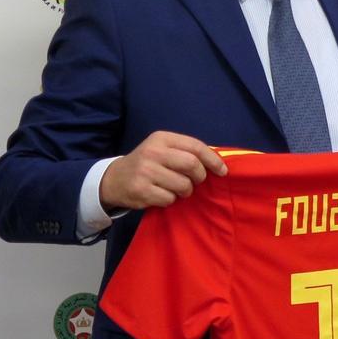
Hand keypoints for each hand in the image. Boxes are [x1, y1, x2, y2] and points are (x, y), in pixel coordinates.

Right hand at [99, 131, 226, 210]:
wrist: (115, 179)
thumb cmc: (148, 164)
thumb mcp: (163, 149)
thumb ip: (186, 152)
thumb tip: (217, 162)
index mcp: (162, 138)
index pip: (195, 146)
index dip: (213, 160)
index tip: (222, 171)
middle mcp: (153, 152)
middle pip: (192, 165)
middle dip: (199, 177)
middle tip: (195, 182)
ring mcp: (145, 171)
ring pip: (183, 185)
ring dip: (185, 191)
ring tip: (176, 189)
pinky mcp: (141, 190)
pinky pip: (169, 199)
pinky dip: (170, 200)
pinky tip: (161, 194)